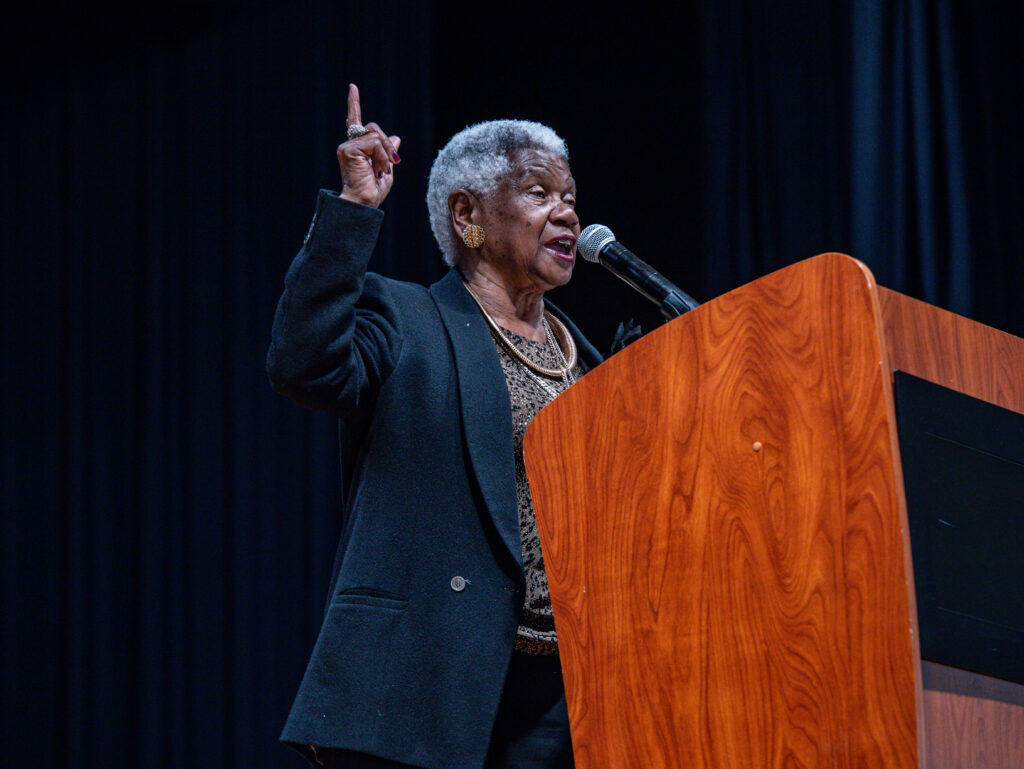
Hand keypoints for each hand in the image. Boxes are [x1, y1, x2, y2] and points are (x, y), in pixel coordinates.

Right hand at [337, 84, 401, 207]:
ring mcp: (347, 146)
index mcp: (356, 149)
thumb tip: (396, 137)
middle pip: (374, 129)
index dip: (353, 104)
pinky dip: (382, 156)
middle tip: (392, 164)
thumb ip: (388, 153)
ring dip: (386, 153)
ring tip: (381, 170)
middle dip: (388, 145)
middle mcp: (349, 145)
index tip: (352, 87)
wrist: (363, 203)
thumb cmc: (373, 192)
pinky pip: (375, 143)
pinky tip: (377, 169)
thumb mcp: (387, 170)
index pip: (355, 122)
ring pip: (376, 136)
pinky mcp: (348, 149)